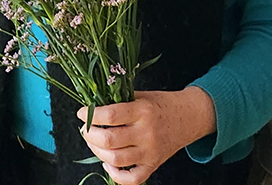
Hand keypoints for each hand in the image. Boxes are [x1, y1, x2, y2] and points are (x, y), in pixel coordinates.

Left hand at [75, 86, 216, 184]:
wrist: (190, 117)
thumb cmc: (162, 104)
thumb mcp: (142, 96)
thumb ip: (119, 101)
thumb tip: (91, 108)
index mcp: (142, 111)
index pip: (110, 115)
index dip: (91, 115)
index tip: (82, 113)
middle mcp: (146, 133)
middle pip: (109, 140)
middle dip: (89, 135)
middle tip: (85, 129)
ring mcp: (150, 152)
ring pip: (116, 160)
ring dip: (97, 152)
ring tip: (94, 143)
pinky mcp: (153, 165)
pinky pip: (132, 178)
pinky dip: (115, 174)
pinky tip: (108, 163)